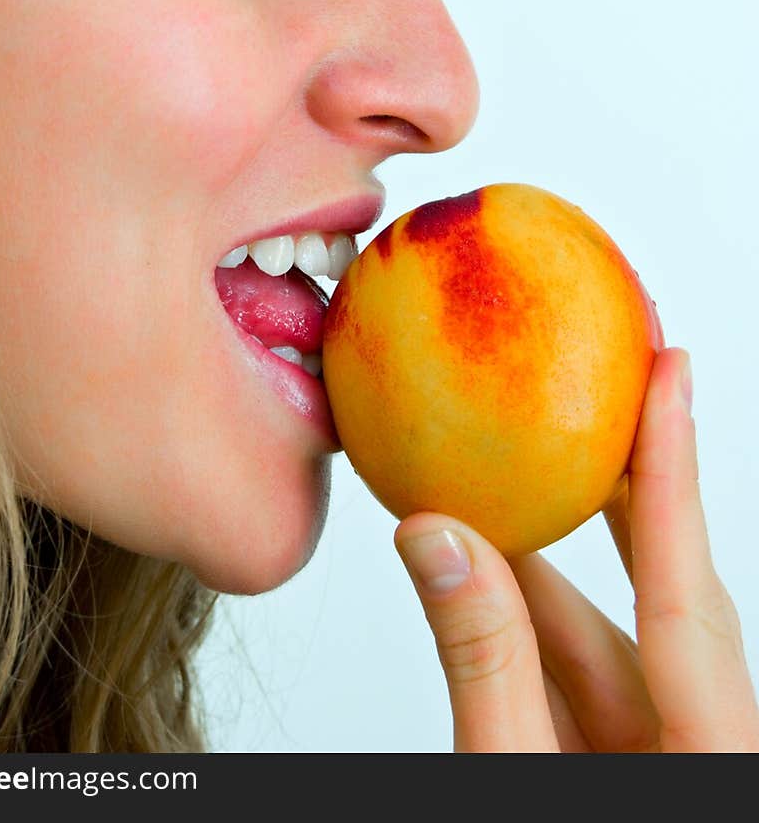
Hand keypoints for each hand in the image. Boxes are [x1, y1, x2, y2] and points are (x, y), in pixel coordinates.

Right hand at [394, 347, 758, 751]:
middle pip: (666, 592)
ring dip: (539, 573)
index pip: (685, 586)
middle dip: (619, 491)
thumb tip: (438, 536)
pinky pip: (580, 681)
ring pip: (610, 642)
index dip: (673, 467)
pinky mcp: (627, 767)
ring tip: (485, 481)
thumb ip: (482, 663)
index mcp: (710, 752)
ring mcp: (669, 758)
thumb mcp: (513, 778)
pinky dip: (525, 629)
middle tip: (592, 386)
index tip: (670, 370)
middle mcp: (704, 743)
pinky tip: (476, 576)